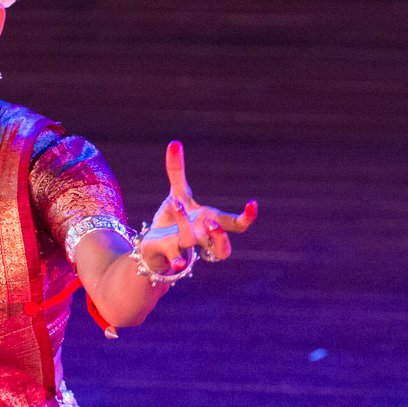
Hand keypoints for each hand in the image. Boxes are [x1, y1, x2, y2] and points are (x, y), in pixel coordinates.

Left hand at [140, 140, 256, 271]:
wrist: (155, 242)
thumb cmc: (175, 219)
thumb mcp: (178, 194)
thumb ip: (177, 171)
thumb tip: (174, 143)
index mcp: (211, 223)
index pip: (236, 225)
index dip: (247, 217)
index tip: (252, 204)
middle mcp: (202, 239)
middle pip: (223, 249)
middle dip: (220, 236)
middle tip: (211, 221)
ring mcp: (188, 248)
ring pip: (194, 245)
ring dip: (187, 229)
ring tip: (176, 205)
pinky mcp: (170, 253)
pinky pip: (177, 261)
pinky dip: (178, 262)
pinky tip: (177, 263)